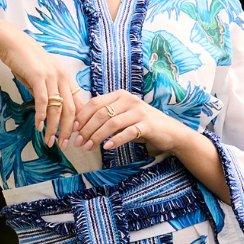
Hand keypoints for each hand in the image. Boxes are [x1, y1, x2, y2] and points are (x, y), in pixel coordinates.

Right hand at [0, 29, 81, 147]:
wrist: (12, 42)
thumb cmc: (26, 61)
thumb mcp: (42, 78)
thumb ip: (48, 93)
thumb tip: (50, 111)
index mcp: (65, 78)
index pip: (77, 104)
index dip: (76, 123)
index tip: (73, 137)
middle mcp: (62, 77)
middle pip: (70, 110)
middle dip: (67, 131)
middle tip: (63, 145)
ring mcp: (51, 77)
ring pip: (57, 108)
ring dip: (53, 127)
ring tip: (49, 141)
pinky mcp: (38, 76)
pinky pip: (43, 101)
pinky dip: (42, 116)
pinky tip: (39, 127)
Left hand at [73, 87, 231, 201]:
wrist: (169, 131)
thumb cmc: (141, 124)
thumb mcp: (122, 116)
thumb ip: (106, 116)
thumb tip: (80, 125)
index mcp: (119, 95)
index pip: (95, 103)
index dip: (82, 117)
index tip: (74, 131)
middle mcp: (128, 100)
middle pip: (101, 114)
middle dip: (87, 129)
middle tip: (78, 142)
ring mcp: (138, 111)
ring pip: (111, 123)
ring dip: (97, 136)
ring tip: (89, 147)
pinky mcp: (146, 124)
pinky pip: (127, 132)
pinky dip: (115, 141)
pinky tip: (107, 148)